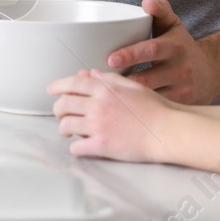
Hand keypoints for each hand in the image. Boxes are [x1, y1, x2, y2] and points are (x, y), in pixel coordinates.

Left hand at [49, 69, 173, 162]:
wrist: (168, 131)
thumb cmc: (156, 109)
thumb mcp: (132, 86)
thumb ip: (108, 79)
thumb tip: (89, 73)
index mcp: (104, 89)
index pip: (72, 83)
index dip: (57, 86)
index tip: (51, 89)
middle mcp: (97, 105)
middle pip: (64, 104)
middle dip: (58, 109)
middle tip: (60, 113)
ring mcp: (98, 126)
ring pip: (66, 125)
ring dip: (64, 128)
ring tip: (69, 132)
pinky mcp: (102, 146)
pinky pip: (77, 148)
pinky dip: (75, 148)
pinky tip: (81, 147)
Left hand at [105, 0, 218, 103]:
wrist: (211, 74)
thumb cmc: (182, 48)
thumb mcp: (174, 26)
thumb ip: (161, 10)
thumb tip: (147, 2)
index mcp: (175, 47)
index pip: (152, 49)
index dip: (131, 54)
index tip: (111, 58)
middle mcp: (180, 69)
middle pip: (149, 78)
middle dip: (125, 81)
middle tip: (102, 81)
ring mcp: (181, 90)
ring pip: (151, 98)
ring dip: (128, 99)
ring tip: (106, 96)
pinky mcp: (181, 106)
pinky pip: (156, 110)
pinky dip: (139, 110)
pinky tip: (122, 109)